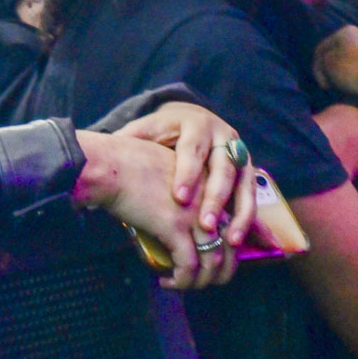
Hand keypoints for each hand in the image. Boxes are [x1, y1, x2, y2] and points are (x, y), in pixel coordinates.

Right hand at [74, 132, 239, 290]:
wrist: (107, 165)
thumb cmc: (122, 162)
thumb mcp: (161, 167)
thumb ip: (175, 185)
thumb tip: (168, 206)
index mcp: (208, 184)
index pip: (231, 222)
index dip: (228, 246)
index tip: (212, 258)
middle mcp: (208, 200)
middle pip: (231, 246)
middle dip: (221, 271)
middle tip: (203, 281)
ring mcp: (195, 215)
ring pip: (213, 260)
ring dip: (200, 281)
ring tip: (182, 284)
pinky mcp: (176, 229)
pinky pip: (188, 265)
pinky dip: (182, 280)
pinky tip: (167, 281)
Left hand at [113, 101, 256, 241]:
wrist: (190, 119)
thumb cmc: (162, 130)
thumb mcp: (146, 129)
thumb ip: (131, 139)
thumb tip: (105, 150)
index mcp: (195, 123)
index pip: (192, 149)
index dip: (187, 173)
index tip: (179, 198)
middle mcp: (223, 136)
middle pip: (223, 168)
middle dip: (215, 198)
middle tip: (204, 225)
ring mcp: (239, 153)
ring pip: (244, 184)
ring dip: (239, 213)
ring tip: (229, 239)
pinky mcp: (247, 170)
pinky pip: (252, 195)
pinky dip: (247, 216)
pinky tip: (238, 237)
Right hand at [313, 25, 357, 100]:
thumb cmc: (353, 71)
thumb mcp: (327, 65)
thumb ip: (322, 61)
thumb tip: (328, 62)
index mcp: (348, 31)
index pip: (323, 49)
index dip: (317, 68)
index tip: (321, 84)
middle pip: (340, 53)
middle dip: (334, 68)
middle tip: (331, 84)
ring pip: (355, 60)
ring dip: (348, 72)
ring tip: (346, 86)